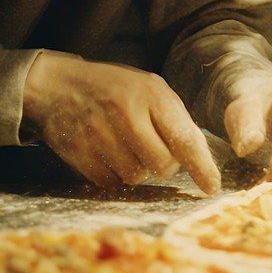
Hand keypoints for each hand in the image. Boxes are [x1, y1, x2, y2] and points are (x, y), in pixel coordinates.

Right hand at [22, 51, 219, 193]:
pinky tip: (108, 153)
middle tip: (153, 147)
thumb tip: (198, 158)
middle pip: (162, 165)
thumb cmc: (116, 89)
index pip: (184, 138)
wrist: (58, 85)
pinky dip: (115, 174)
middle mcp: (127, 114)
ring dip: (138, 169)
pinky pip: (110, 183)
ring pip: (136, 177)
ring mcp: (99, 134)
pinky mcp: (78, 153)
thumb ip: (174, 119)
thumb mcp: (151, 89)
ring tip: (126, 145)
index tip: (212, 186)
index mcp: (152, 95)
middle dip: (165, 164)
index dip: (201, 166)